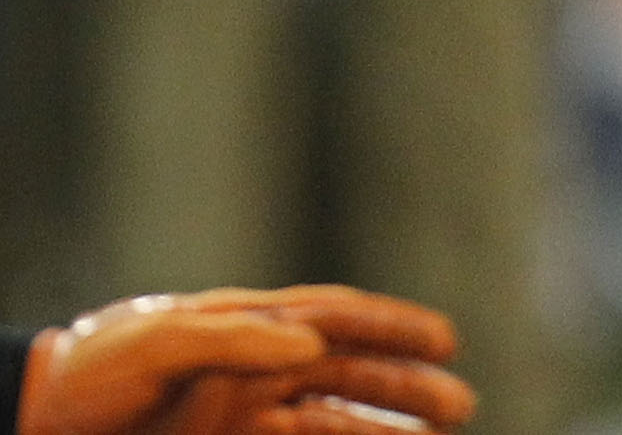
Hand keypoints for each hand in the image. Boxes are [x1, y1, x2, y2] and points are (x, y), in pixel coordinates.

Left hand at [23, 289, 474, 434]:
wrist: (39, 420)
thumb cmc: (93, 372)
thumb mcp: (156, 343)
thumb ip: (234, 337)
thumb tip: (309, 345)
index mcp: (248, 325)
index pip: (335, 316)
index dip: (393, 323)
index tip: (445, 339)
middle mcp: (257, 366)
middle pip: (349, 371)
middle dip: (407, 385)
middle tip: (461, 404)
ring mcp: (245, 412)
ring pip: (334, 417)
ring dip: (384, 426)